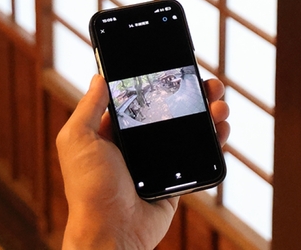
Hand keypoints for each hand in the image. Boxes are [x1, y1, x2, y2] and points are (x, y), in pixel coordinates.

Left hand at [56, 74, 229, 249]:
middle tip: (209, 86)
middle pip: (174, 110)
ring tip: (220, 107)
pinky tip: (222, 129)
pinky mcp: (178, 177)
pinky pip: (201, 154)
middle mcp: (141, 142)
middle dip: (194, 95)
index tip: (179, 70)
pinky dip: (215, 140)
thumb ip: (89, 107)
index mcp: (117, 130)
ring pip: (192, 129)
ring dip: (210, 114)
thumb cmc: (89, 188)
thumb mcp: (78, 140)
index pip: (144, 98)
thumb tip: (99, 76)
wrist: (113, 231)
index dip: (163, 83)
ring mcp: (162, 159)